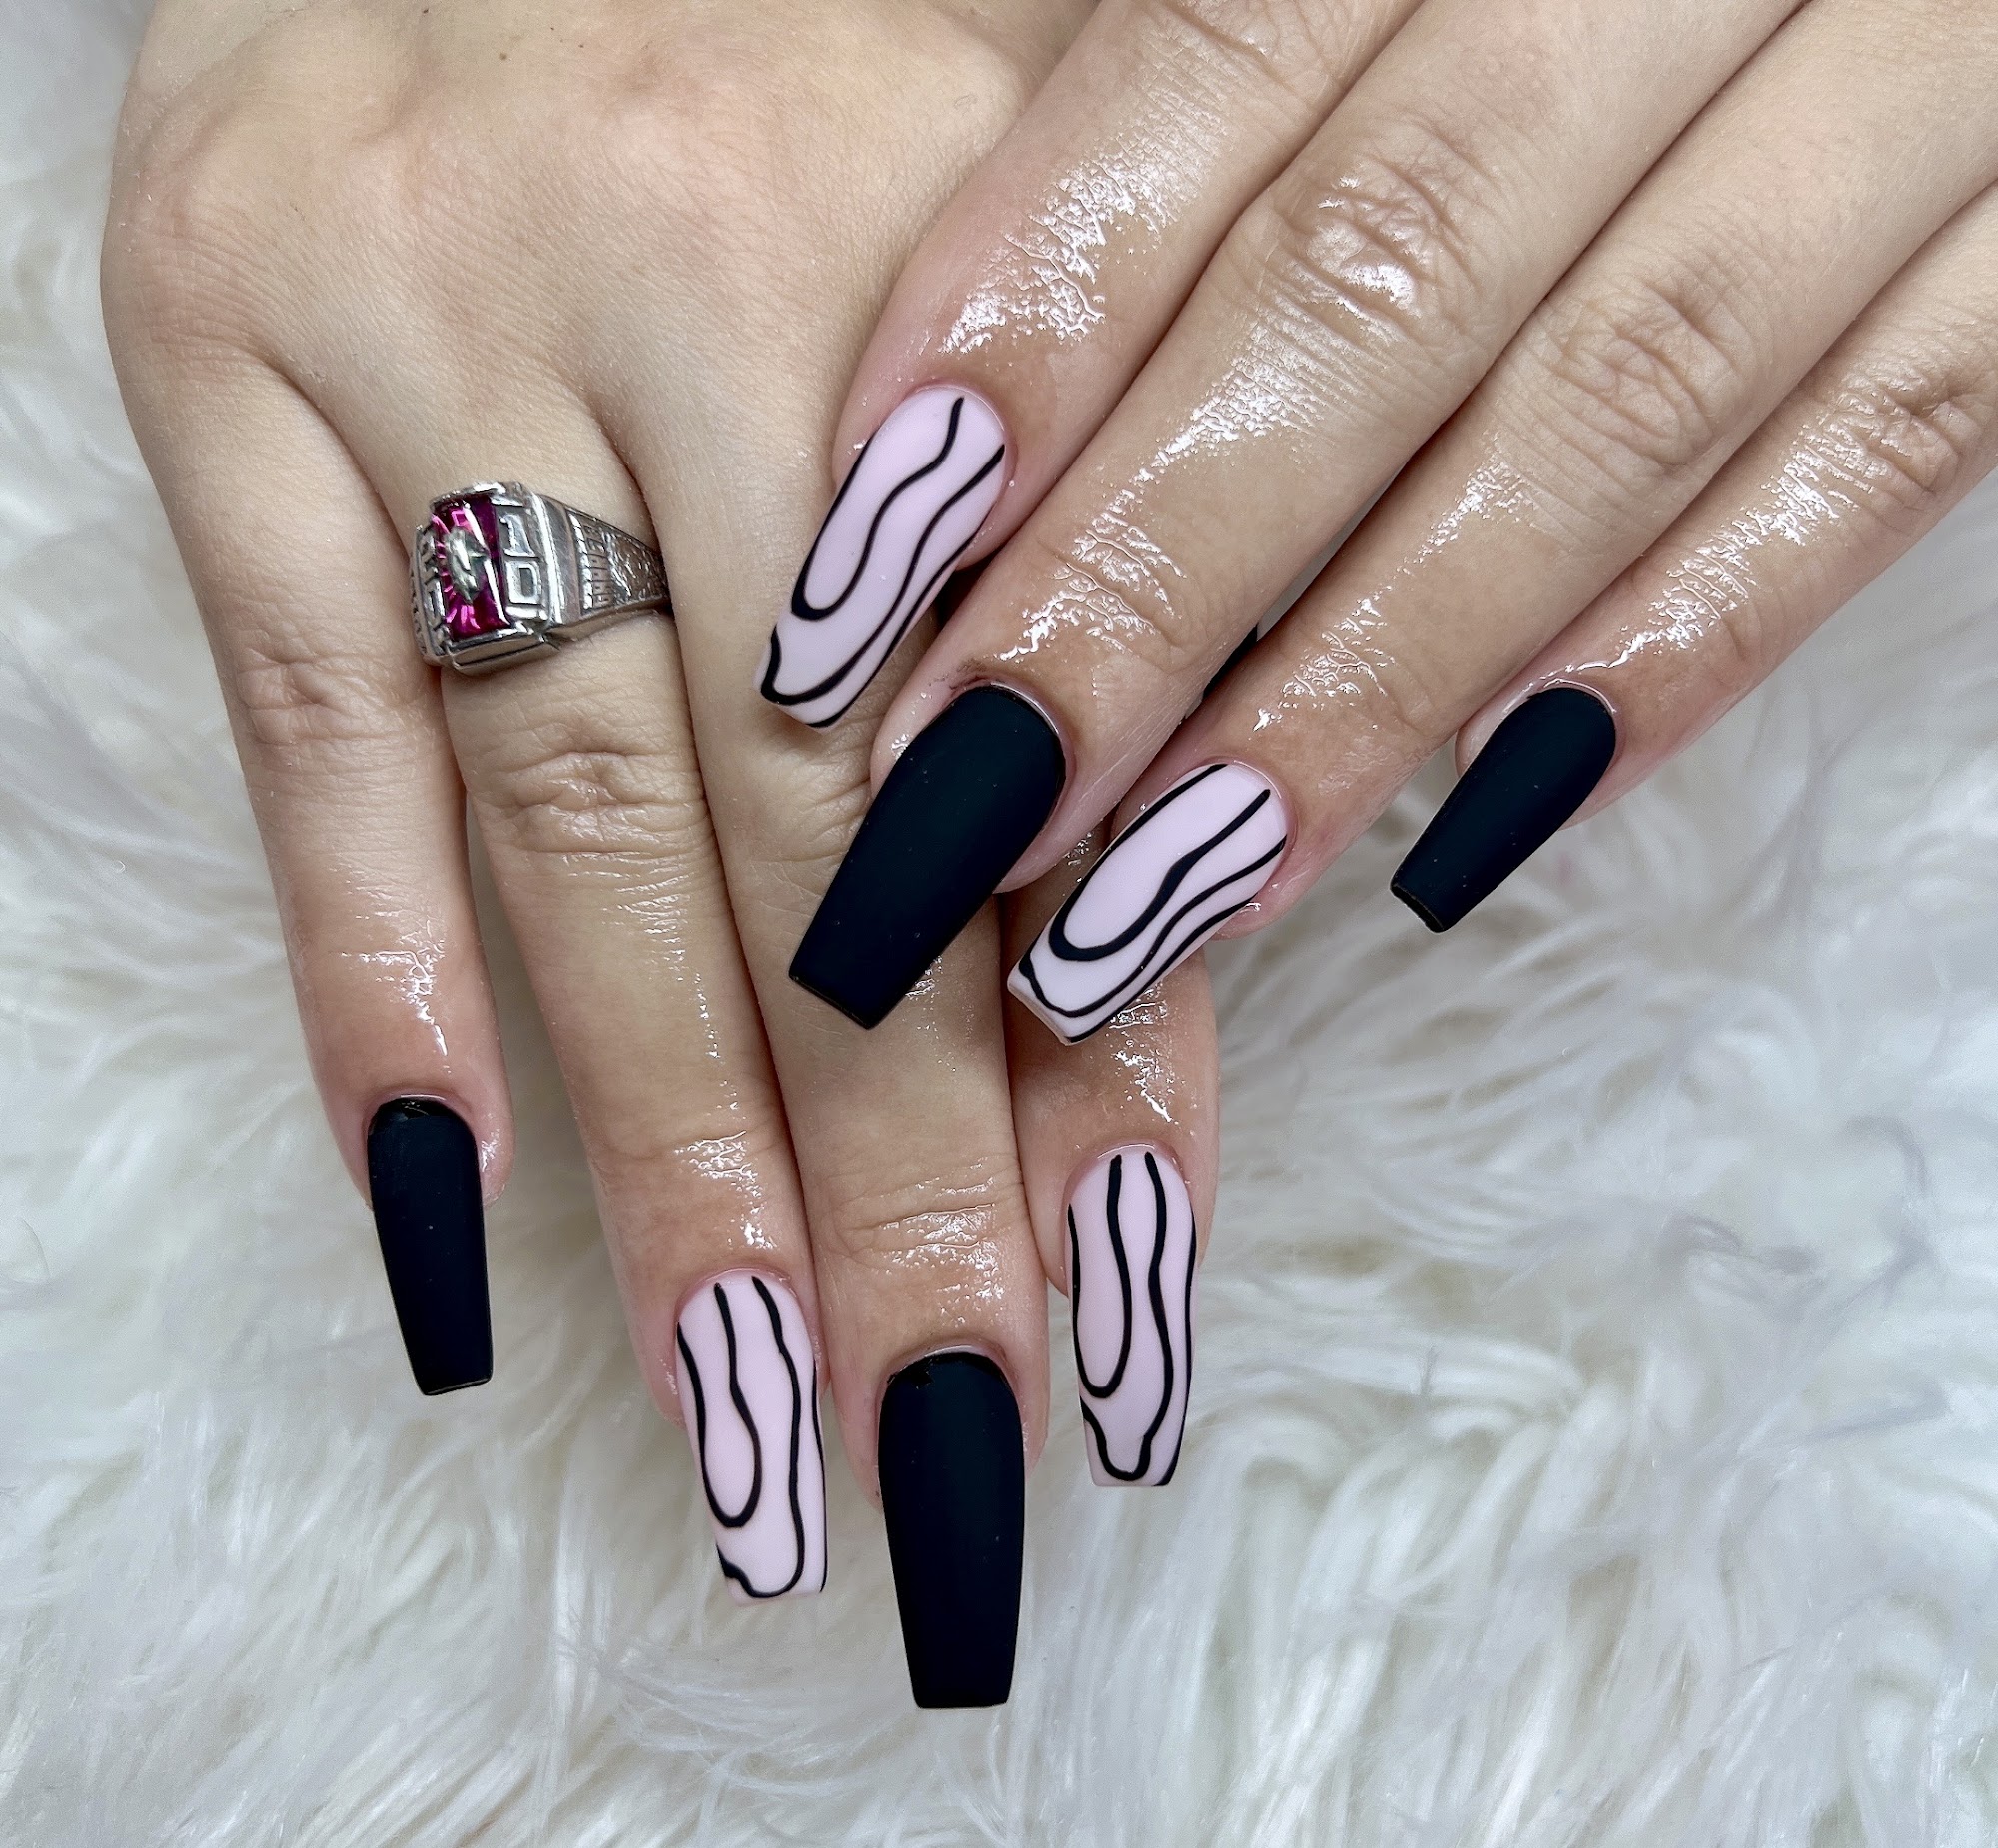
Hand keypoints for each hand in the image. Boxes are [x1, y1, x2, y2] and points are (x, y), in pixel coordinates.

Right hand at [102, 0, 1217, 1704]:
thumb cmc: (821, 36)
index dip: (1097, 1054)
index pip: (1050, 749)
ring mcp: (424, 336)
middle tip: (953, 1467)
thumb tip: (1187, 891)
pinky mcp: (212, 362)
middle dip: (897, 1177)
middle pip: (817, 833)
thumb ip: (1118, 529)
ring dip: (663, 1159)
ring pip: (579, 821)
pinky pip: (296, 715)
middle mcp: (696, 294)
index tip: (1130, 1326)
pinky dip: (370, 982)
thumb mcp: (1037, 206)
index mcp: (961, 254)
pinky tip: (445, 1227)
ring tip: (746, 1430)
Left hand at [766, 0, 1997, 1034]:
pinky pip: (1894, 447)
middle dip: (1157, 569)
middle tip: (976, 804)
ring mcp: (1921, 75)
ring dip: (1371, 673)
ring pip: (1616, 399)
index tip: (860, 577)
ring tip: (1171, 885)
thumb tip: (952, 437)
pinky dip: (1689, 639)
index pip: (1215, 61)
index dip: (1032, 325)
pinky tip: (1489, 820)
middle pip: (1382, 276)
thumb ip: (1223, 112)